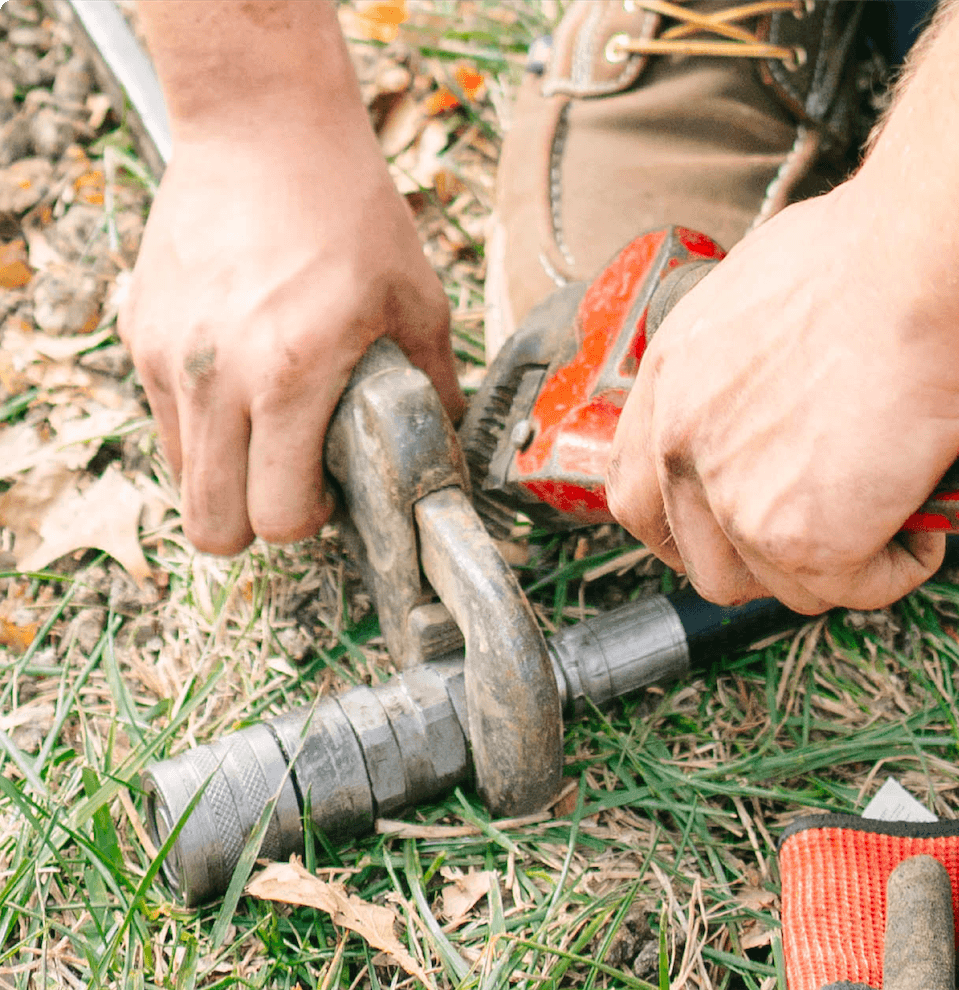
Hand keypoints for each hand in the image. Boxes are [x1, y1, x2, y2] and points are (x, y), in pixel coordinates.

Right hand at [120, 127, 462, 554]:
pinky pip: (165, 417)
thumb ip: (435, 386)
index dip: (305, 520)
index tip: (325, 492)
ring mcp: (170, 357)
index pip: (277, 517)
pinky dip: (201, 421)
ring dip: (227, 472)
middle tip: (290, 479)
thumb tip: (448, 441)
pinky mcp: (141, 333)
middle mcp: (219, 377)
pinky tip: (241, 374)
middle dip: (254, 520)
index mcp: (292, 374)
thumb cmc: (349, 209)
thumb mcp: (417, 301)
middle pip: (212, 524)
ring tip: (268, 424)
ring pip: (183, 477)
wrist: (263, 126)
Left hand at [605, 181, 958, 613]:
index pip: (635, 491)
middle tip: (821, 538)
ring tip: (887, 514)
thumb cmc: (877, 254)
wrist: (931, 260)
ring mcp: (732, 499)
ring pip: (773, 584)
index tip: (728, 529)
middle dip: (758, 563)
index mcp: (668, 382)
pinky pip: (849, 589)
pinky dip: (895, 567)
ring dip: (833, 566)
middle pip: (696, 559)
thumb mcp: (765, 298)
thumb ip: (745, 370)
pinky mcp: (798, 539)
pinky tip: (924, 518)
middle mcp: (681, 445)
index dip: (682, 526)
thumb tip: (779, 405)